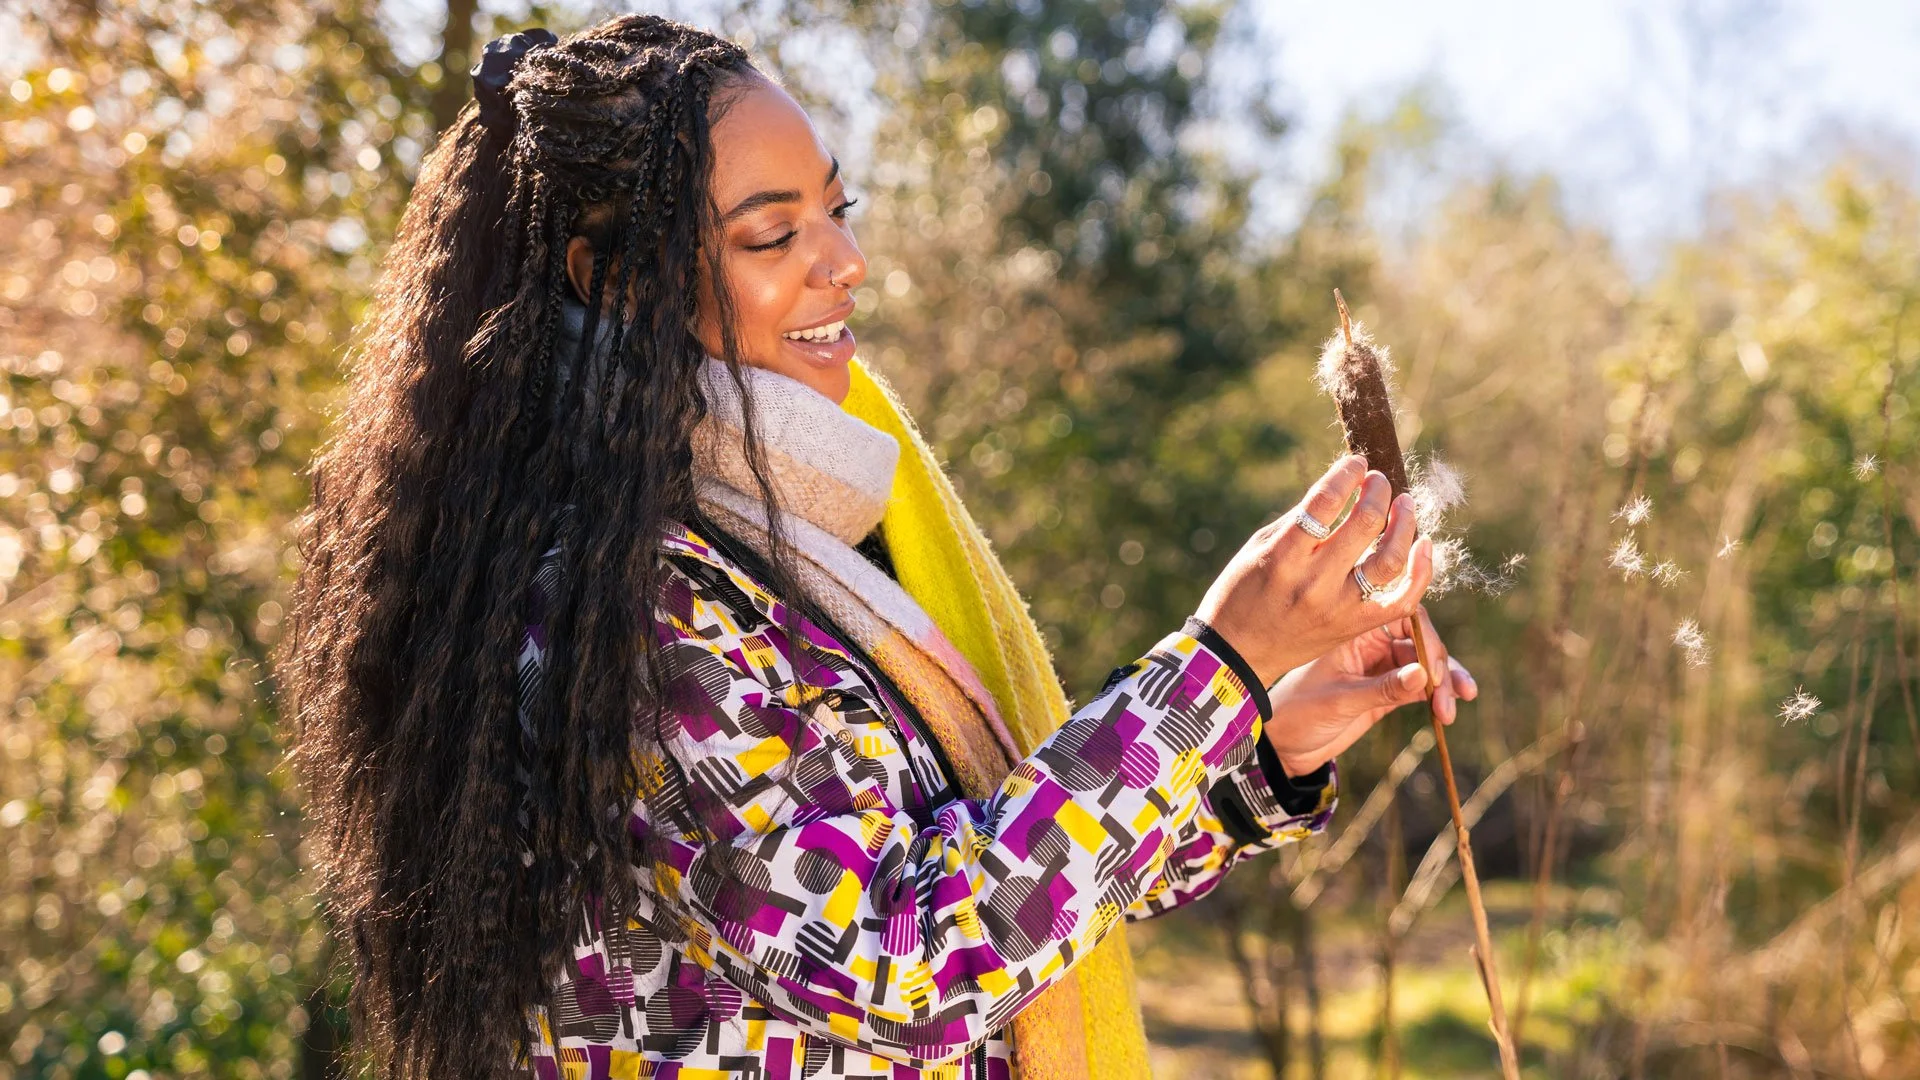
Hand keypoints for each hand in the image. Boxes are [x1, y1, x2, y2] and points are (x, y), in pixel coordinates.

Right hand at [1195, 455, 1434, 686]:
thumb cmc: (1242, 593)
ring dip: (1404, 524)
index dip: (1347, 474)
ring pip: (1389, 559)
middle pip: (1364, 524)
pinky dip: (1420, 571)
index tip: (1357, 462)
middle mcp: (1314, 581)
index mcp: (1283, 555)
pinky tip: (1424, 544)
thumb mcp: (1259, 548)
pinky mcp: (1355, 627)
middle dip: (1377, 491)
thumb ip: (1300, 520)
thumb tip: (1342, 488)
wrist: (1239, 654)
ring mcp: (1338, 607)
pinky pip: (1401, 599)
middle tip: (1378, 480)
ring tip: (1404, 504)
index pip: (1325, 501)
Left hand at [1262, 607, 1478, 775]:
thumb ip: (1381, 689)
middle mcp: (1369, 642)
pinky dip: (1437, 696)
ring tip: (1451, 710)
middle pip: (1420, 641)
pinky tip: (1449, 710)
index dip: (1425, 637)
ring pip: (1425, 665)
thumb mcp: (1338, 700)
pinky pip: (1420, 687)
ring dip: (1445, 684)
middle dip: (1440, 666)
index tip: (1433, 668)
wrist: (1281, 745)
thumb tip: (1423, 675)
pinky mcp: (1386, 691)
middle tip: (1446, 694)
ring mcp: (1380, 666)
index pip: (1402, 615)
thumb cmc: (1298, 714)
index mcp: (1352, 630)